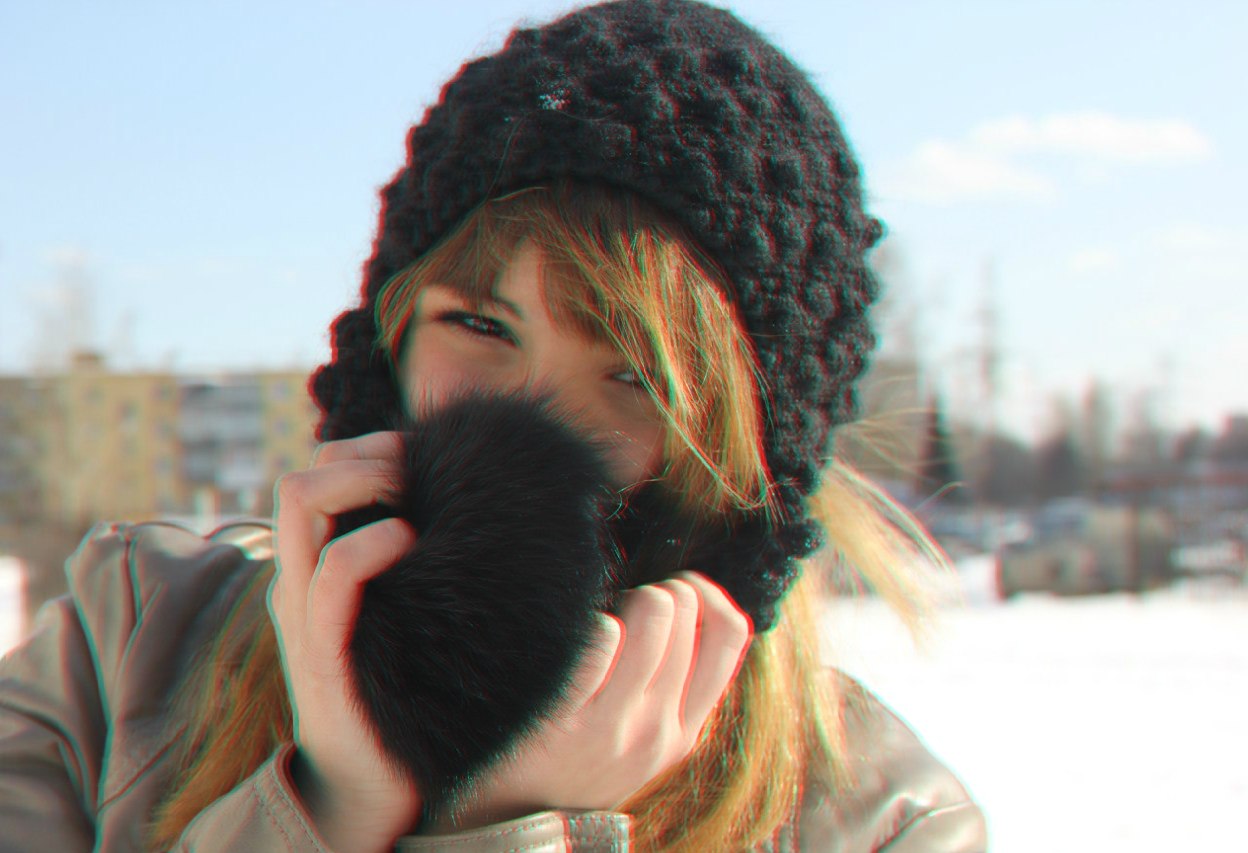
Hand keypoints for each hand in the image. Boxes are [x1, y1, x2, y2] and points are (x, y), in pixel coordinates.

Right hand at [268, 432, 422, 851]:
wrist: (367, 783)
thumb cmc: (396, 691)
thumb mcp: (396, 614)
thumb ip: (408, 568)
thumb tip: (464, 518)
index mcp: (313, 570)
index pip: (316, 476)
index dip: (364, 450)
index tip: (419, 455)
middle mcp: (298, 582)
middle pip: (302, 477)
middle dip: (363, 455)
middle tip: (416, 471)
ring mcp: (304, 614)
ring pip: (303, 506)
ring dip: (364, 479)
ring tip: (411, 497)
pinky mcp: (324, 653)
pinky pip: (332, 576)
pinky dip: (368, 542)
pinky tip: (407, 539)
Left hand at [438, 571, 752, 829]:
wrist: (512, 816)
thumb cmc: (576, 761)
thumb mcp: (643, 738)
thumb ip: (673, 688)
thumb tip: (691, 609)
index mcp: (684, 731)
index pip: (731, 635)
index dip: (709, 593)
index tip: (682, 588)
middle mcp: (655, 729)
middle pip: (684, 611)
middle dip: (658, 589)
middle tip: (630, 603)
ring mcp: (612, 725)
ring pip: (652, 613)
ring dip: (627, 597)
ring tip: (605, 616)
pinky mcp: (564, 716)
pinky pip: (599, 636)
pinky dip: (588, 621)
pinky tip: (573, 637)